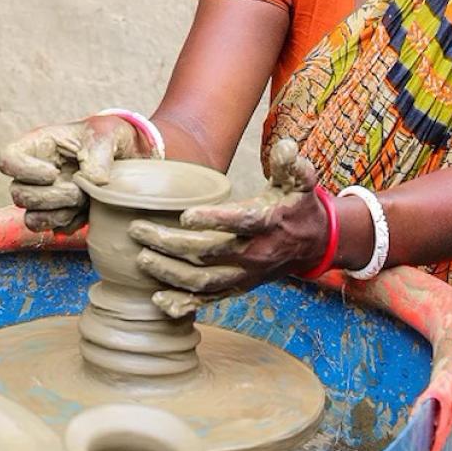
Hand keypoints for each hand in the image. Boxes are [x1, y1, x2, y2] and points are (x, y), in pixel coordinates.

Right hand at [0, 115, 148, 231]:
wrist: (125, 156)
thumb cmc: (108, 137)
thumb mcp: (106, 135)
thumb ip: (97, 157)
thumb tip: (90, 184)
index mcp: (38, 146)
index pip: (6, 160)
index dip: (23, 171)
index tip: (53, 173)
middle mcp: (34, 173)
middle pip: (18, 195)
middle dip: (51, 197)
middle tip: (79, 190)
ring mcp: (43, 196)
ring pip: (31, 218)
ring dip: (59, 214)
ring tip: (83, 201)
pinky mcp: (57, 214)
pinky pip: (51, 230)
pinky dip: (70, 224)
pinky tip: (87, 211)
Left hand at [130, 139, 327, 316]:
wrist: (312, 243)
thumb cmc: (297, 205)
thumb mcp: (301, 181)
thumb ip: (291, 164)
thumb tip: (286, 147)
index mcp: (269, 223)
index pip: (241, 223)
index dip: (214, 221)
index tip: (184, 215)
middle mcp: (256, 254)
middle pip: (209, 255)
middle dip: (171, 245)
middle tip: (138, 230)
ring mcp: (245, 275)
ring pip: (204, 282)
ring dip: (170, 273)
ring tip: (142, 258)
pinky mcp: (238, 288)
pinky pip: (209, 301)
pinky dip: (183, 303)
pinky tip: (158, 299)